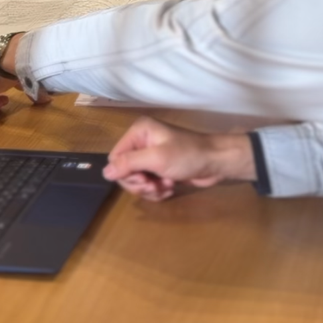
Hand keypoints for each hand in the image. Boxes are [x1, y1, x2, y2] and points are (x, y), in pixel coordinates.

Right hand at [103, 117, 255, 201]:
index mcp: (139, 132)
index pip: (115, 157)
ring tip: (166, 186)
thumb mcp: (157, 158)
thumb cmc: (188, 155)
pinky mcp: (160, 169)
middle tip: (155, 185)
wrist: (217, 162)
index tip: (143, 180)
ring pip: (137, 181)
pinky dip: (158, 190)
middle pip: (125, 171)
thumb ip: (129, 163)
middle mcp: (142, 142)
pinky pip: (148, 185)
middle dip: (140, 183)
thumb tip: (105, 173)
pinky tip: (171, 187)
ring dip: (150, 189)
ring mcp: (151, 157)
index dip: (125, 173)